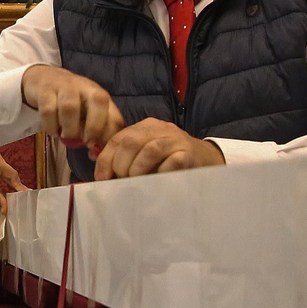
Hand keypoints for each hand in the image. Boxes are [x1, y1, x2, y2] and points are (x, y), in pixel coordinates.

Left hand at [0, 150, 25, 213]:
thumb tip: (6, 210)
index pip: (12, 175)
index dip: (19, 186)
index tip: (26, 195)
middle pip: (11, 173)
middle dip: (16, 186)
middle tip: (24, 197)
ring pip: (8, 172)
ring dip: (12, 183)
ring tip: (20, 193)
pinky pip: (4, 170)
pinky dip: (7, 179)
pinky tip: (12, 187)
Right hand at [21, 66, 124, 150]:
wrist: (44, 77)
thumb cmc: (70, 101)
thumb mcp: (86, 113)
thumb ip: (94, 133)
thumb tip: (95, 155)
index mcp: (100, 96)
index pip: (114, 116)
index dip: (108, 137)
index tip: (96, 149)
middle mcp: (86, 87)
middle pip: (98, 101)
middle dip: (93, 127)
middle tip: (84, 142)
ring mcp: (65, 86)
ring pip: (70, 107)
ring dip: (69, 129)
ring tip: (65, 136)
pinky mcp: (45, 89)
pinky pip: (48, 110)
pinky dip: (51, 126)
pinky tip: (52, 130)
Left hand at [94, 118, 223, 180]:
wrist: (206, 159)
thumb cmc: (170, 160)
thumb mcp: (146, 154)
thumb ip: (126, 158)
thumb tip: (101, 173)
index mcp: (146, 126)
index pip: (119, 138)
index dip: (106, 158)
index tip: (101, 177)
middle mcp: (161, 129)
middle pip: (131, 142)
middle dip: (121, 164)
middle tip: (122, 179)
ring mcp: (176, 140)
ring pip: (149, 150)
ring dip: (137, 169)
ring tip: (136, 180)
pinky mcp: (189, 154)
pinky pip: (171, 163)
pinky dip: (159, 173)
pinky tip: (156, 181)